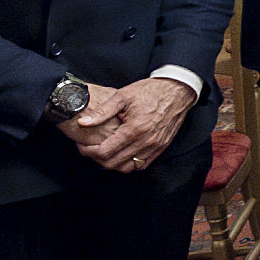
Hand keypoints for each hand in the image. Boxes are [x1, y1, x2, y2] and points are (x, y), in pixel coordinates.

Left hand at [67, 76, 196, 173]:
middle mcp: (145, 141)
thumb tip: (84, 122)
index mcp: (135, 129)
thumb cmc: (151, 91)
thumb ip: (102, 112)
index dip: (89, 152)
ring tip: (103, 153)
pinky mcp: (161, 148)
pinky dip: (128, 164)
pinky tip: (121, 155)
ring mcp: (155, 146)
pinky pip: (141, 165)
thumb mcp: (123, 96)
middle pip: (114, 163)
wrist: (177, 91)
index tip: (82, 146)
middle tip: (89, 150)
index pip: (105, 152)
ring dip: (112, 164)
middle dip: (97, 159)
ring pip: (127, 168)